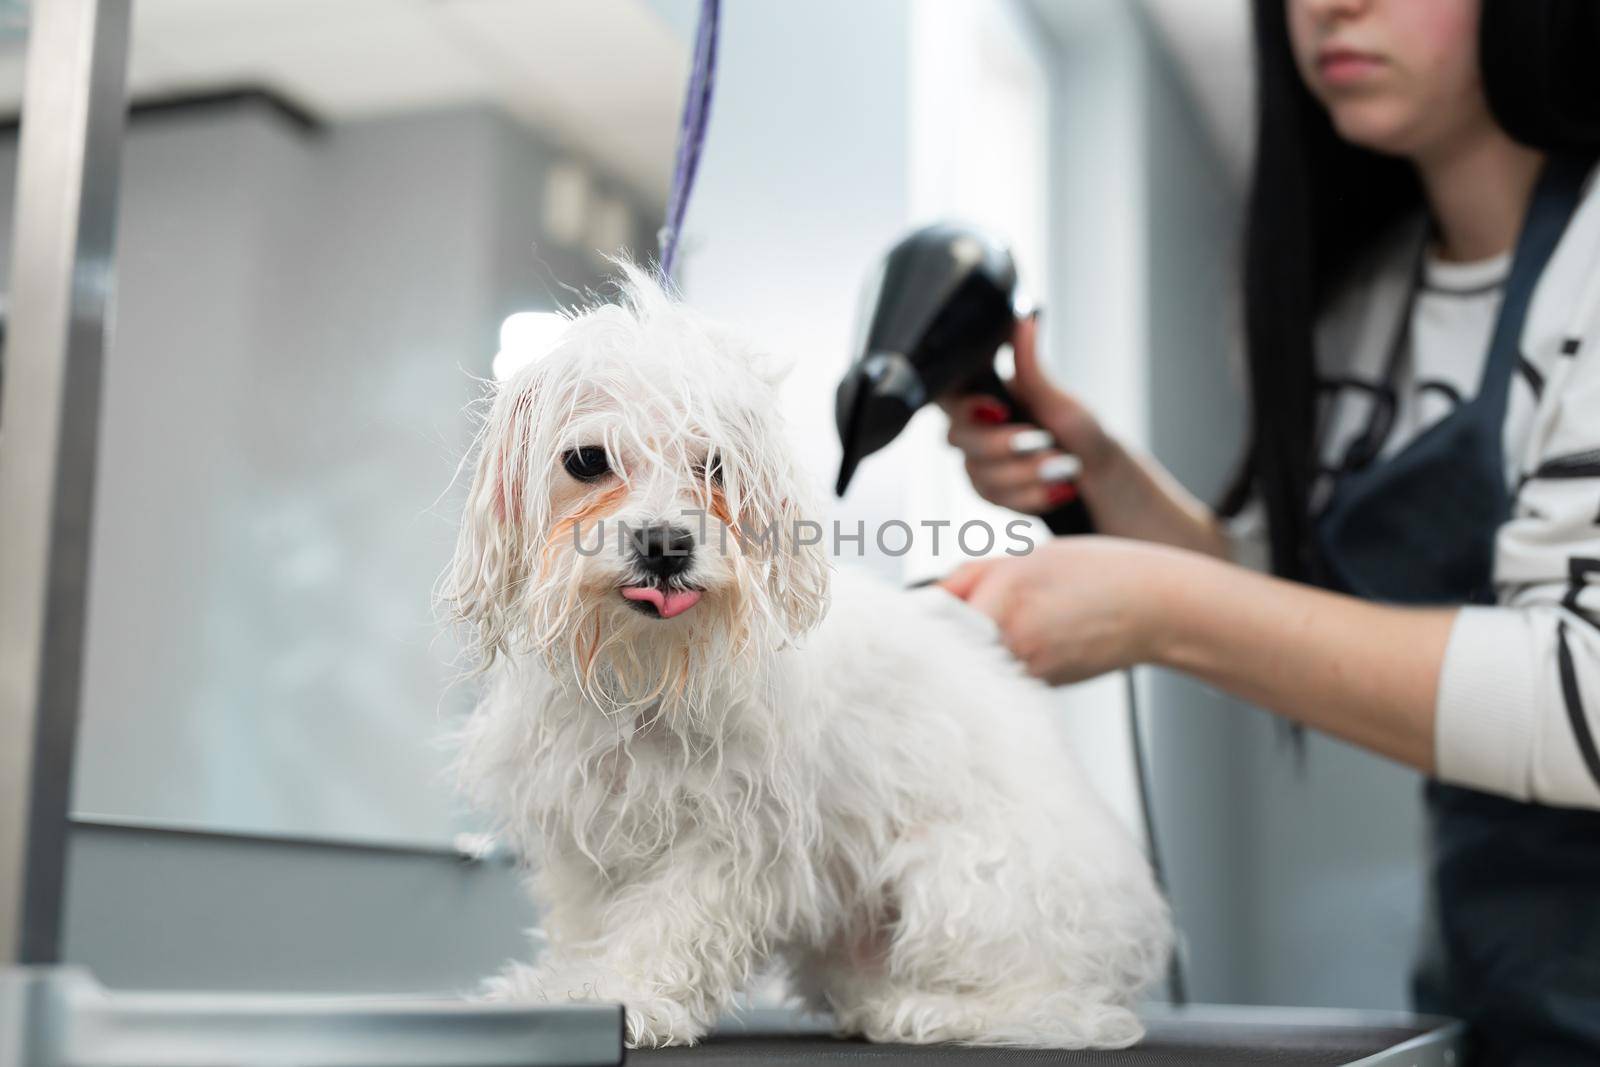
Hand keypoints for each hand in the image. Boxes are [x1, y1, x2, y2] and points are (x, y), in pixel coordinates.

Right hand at [938, 314, 1119, 514]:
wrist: (1096, 474)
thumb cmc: (1078, 429)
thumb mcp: (1056, 396)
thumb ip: (1030, 364)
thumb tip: (1024, 315)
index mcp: (984, 397)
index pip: (947, 396)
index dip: (964, 405)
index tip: (1000, 410)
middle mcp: (973, 429)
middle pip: (957, 439)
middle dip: (1005, 446)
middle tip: (1044, 443)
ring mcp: (977, 462)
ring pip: (978, 474)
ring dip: (1027, 474)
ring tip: (1064, 467)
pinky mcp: (988, 492)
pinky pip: (993, 499)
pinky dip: (1031, 495)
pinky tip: (1057, 490)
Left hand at [938, 537, 1181, 684]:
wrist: (1156, 608)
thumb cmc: (1095, 573)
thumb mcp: (1023, 557)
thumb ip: (969, 578)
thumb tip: (924, 599)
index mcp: (1002, 600)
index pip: (931, 619)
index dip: (918, 618)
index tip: (912, 617)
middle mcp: (1011, 644)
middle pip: (947, 650)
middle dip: (941, 638)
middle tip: (942, 626)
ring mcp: (1027, 673)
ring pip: (973, 667)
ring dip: (970, 653)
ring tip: (1002, 628)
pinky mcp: (1041, 690)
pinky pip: (1002, 677)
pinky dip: (999, 664)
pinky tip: (1026, 643)